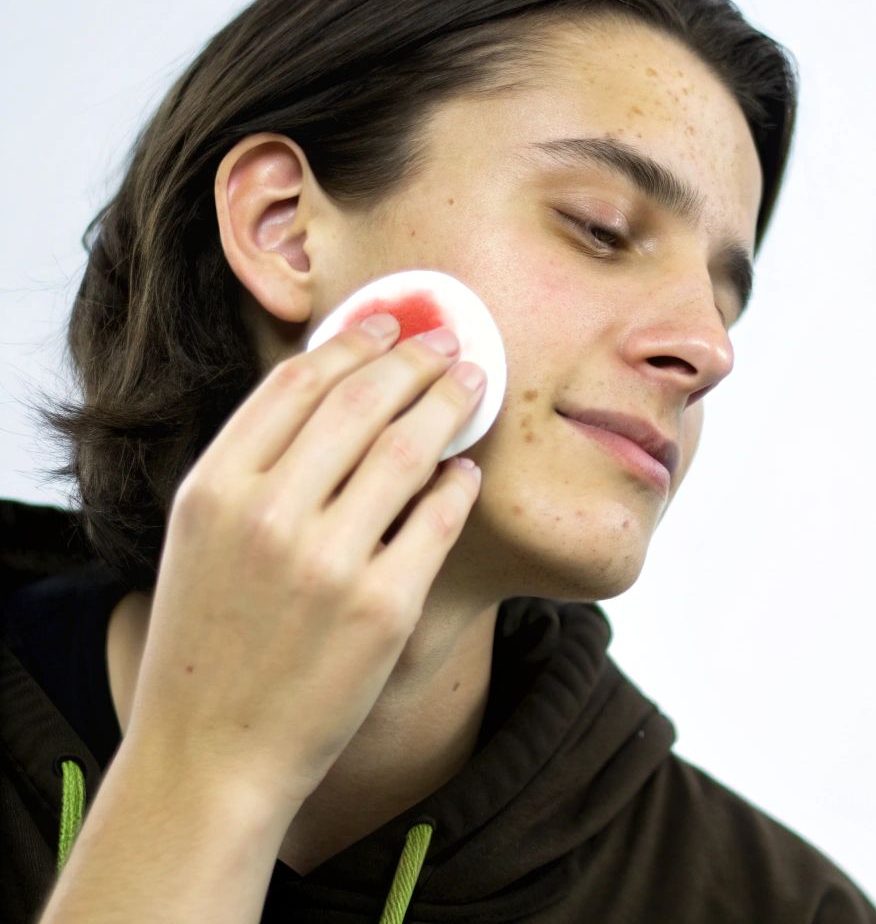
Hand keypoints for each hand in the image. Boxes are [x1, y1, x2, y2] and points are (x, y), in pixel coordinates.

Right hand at [122, 312, 485, 809]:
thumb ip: (254, 469)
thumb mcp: (202, 540)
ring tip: (474, 386)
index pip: (296, 382)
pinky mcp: (384, 605)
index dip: (353, 341)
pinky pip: (439, 518)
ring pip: (410, 449)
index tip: (388, 323)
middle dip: (416, 358)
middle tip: (450, 343)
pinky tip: (466, 470)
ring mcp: (329, 561)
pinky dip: (459, 481)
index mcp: (214, 490)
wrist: (212, 752)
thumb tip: (332, 390)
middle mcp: (268, 516)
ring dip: (450, 404)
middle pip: (362, 401)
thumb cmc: (210, 643)